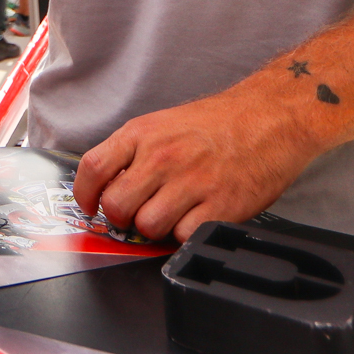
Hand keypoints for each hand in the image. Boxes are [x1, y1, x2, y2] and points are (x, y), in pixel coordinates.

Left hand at [69, 88, 320, 242]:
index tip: (90, 206)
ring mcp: (191, 181)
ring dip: (156, 229)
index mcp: (142, 134)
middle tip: (136, 214)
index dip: (84, 194)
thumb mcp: (163, 124)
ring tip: (171, 215)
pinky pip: (184, 236)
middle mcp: (162, 157)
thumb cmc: (218, 123)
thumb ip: (134, 152)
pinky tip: (195, 218)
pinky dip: (186, 235)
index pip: (93, 168)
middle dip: (122, 218)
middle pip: (116, 206)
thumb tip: (108, 186)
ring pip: (147, 226)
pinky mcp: (220, 205)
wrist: (269, 117)